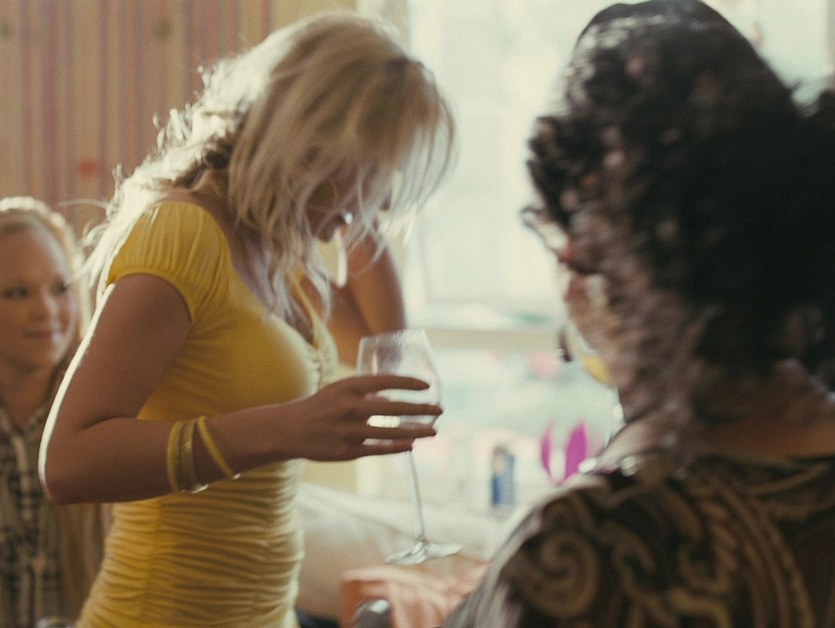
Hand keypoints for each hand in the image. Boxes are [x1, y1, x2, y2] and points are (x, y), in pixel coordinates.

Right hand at [282, 374, 440, 460]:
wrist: (288, 429)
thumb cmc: (320, 406)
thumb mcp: (340, 390)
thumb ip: (366, 392)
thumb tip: (396, 398)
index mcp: (348, 387)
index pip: (386, 381)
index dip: (409, 383)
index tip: (427, 386)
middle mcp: (350, 407)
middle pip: (394, 408)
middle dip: (420, 409)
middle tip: (439, 409)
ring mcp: (349, 431)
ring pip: (390, 432)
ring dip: (416, 431)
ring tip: (434, 430)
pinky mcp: (347, 451)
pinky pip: (379, 449)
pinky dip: (398, 447)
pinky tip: (411, 445)